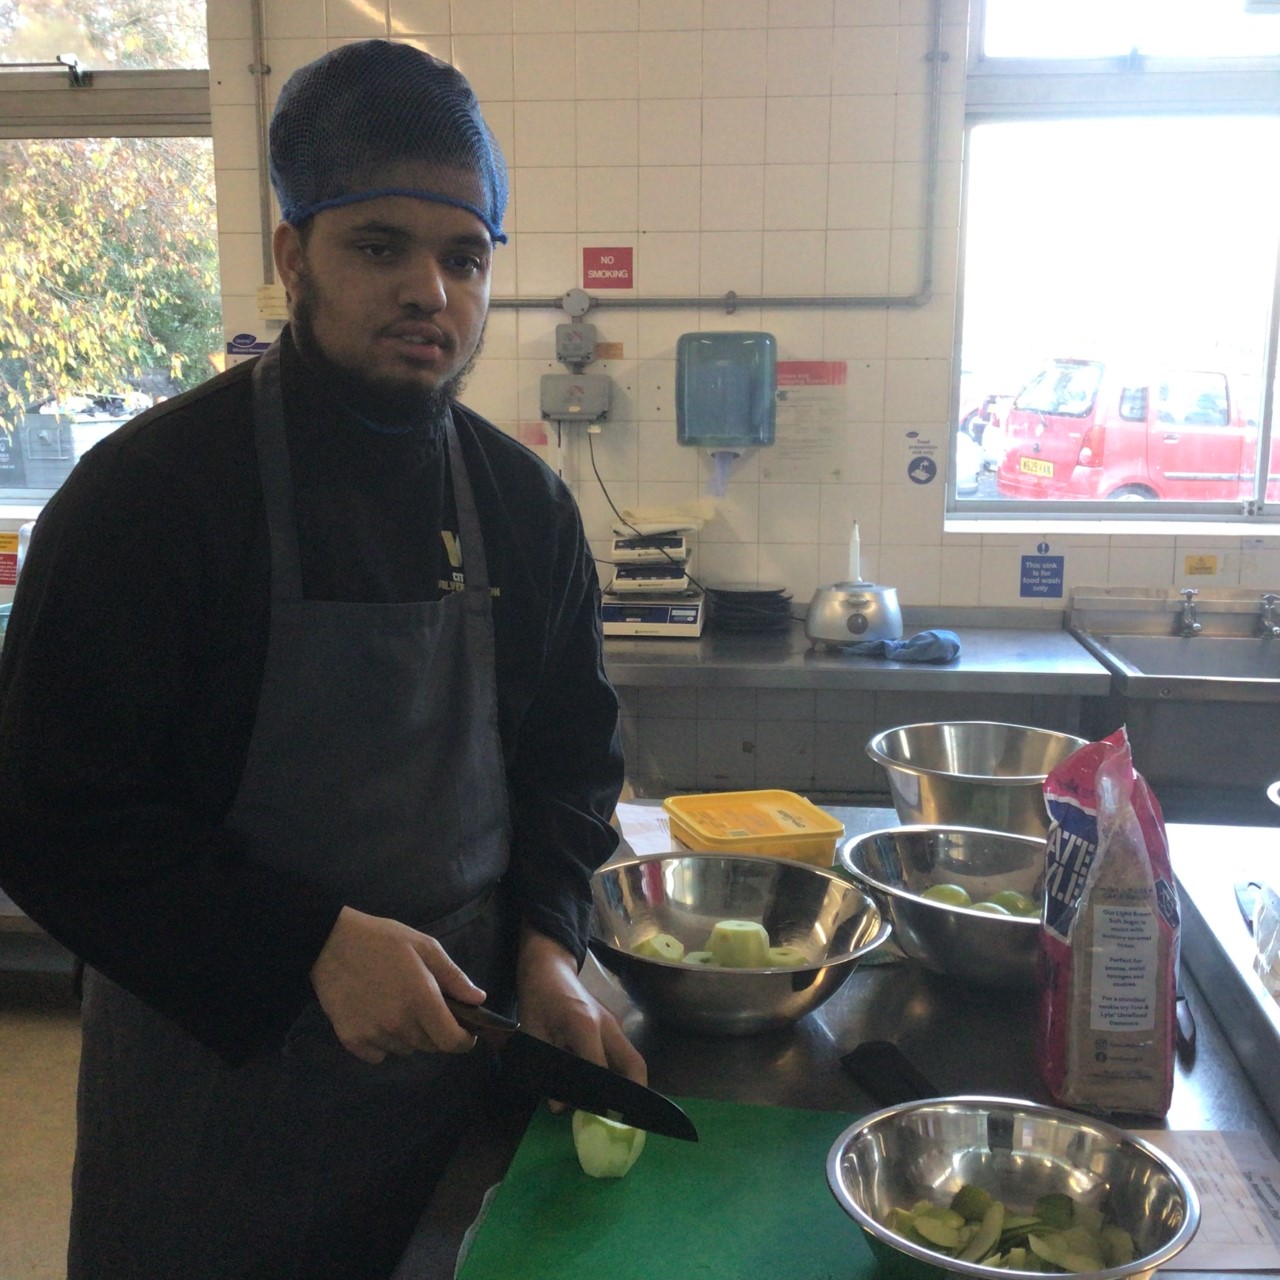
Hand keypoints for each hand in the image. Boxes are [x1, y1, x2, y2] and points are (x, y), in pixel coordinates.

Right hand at [309, 906, 485, 1063]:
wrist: (330, 943)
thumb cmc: (382, 940)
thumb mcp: (424, 947)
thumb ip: (454, 976)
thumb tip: (478, 1000)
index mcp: (422, 1000)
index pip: (452, 1041)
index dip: (464, 1040)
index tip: (466, 1032)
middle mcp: (400, 1024)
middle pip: (430, 1046)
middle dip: (436, 1031)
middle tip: (425, 1005)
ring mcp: (375, 1035)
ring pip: (405, 1049)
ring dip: (409, 1035)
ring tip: (397, 1005)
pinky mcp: (352, 1040)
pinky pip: (378, 1054)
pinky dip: (383, 1042)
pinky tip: (376, 1016)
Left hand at [515, 926, 647, 1108]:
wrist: (548, 967)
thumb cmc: (537, 999)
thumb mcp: (533, 1034)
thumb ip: (546, 1070)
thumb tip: (560, 1106)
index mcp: (585, 1026)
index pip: (602, 1070)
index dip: (601, 1097)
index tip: (598, 1119)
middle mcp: (608, 1025)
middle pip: (634, 1065)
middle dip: (634, 1094)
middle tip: (621, 1119)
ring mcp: (614, 1023)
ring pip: (632, 1059)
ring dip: (629, 1083)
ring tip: (613, 1108)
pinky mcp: (613, 1024)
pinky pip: (623, 1052)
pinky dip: (620, 1072)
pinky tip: (605, 1087)